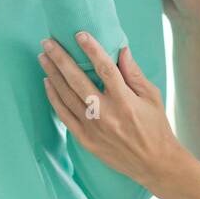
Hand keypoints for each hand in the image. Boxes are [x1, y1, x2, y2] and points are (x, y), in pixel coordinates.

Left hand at [38, 32, 182, 190]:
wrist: (155, 164)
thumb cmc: (156, 127)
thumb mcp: (152, 97)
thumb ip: (134, 73)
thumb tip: (121, 49)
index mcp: (125, 101)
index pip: (105, 69)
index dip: (91, 49)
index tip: (79, 34)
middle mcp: (106, 114)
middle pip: (77, 80)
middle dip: (60, 58)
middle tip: (48, 42)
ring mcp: (93, 128)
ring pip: (66, 96)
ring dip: (52, 74)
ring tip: (43, 57)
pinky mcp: (85, 140)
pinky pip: (64, 115)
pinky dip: (54, 98)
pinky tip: (47, 83)